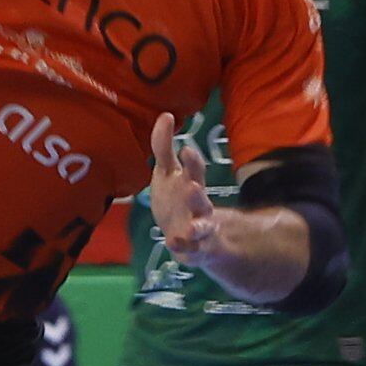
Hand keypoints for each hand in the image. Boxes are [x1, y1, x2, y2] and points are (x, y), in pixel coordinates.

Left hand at [145, 114, 220, 266]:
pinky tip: (174, 245)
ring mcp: (197, 227)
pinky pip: (192, 251)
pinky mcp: (193, 248)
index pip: (194, 170)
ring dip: (198, 226)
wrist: (184, 234)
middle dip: (197, 194)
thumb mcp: (167, 172)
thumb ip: (163, 147)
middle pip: (201, 199)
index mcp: (191, 183)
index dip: (191, 161)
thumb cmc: (175, 197)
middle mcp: (198, 205)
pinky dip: (185, 249)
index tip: (186, 149)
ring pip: (202, 227)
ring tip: (191, 227)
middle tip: (193, 187)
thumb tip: (166, 114)